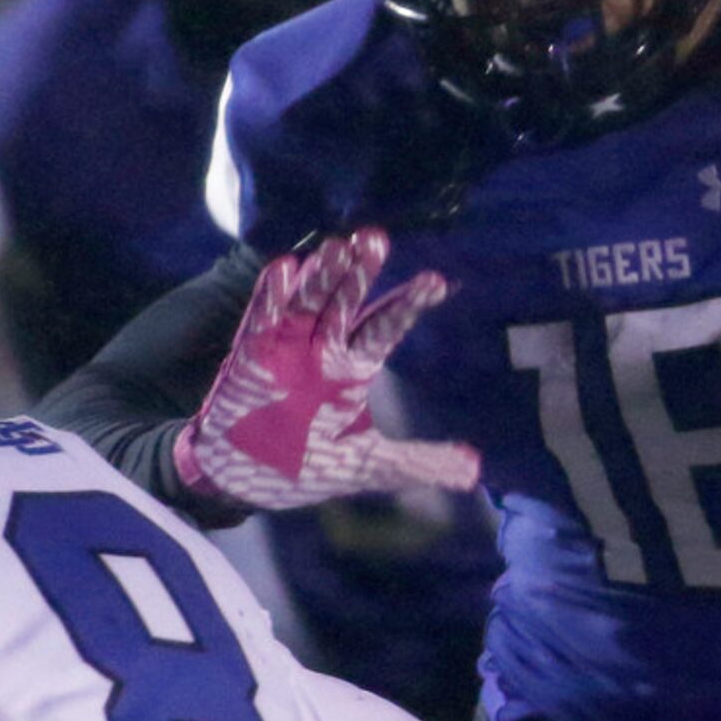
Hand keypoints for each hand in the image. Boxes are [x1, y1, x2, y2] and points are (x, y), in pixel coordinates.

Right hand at [174, 228, 480, 510]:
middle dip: (360, 273)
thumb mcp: (368, 465)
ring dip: (320, 276)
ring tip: (337, 247)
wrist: (246, 481)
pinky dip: (270, 298)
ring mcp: (286, 348)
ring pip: (306, 302)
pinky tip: (284, 270)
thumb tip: (474, 471)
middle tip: (376, 239)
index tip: (435, 283)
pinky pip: (261, 322)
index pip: (385, 326)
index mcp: (352, 366)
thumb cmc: (307, 466)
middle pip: (346, 302)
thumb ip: (417, 462)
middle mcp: (322, 348)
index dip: (408, 303)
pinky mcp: (250, 357)